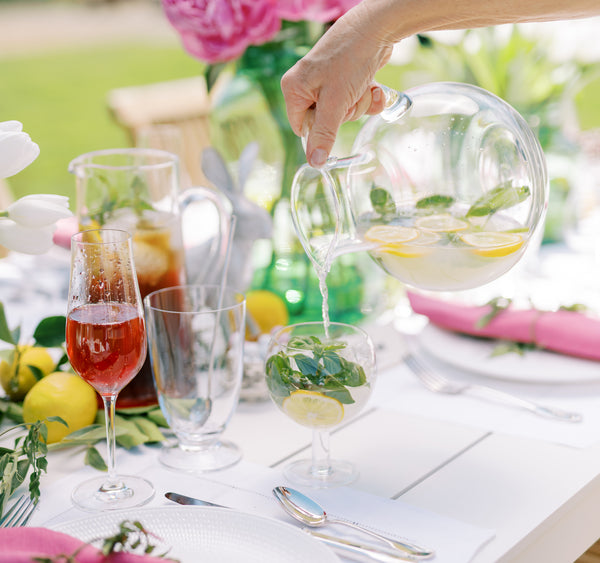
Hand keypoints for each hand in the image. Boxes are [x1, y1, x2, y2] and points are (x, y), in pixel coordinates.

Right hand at [281, 9, 391, 167]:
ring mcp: (327, 82)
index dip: (322, 130)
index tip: (335, 118)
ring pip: (344, 113)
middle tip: (351, 95)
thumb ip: (324, 135)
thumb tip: (314, 163)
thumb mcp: (335, 103)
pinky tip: (373, 84)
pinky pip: (355, 101)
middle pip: (326, 122)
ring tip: (363, 84)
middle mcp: (306, 86)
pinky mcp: (345, 79)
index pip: (303, 129)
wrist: (377, 27)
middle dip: (346, 113)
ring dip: (360, 104)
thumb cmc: (349, 59)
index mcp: (293, 90)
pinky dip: (368, 96)